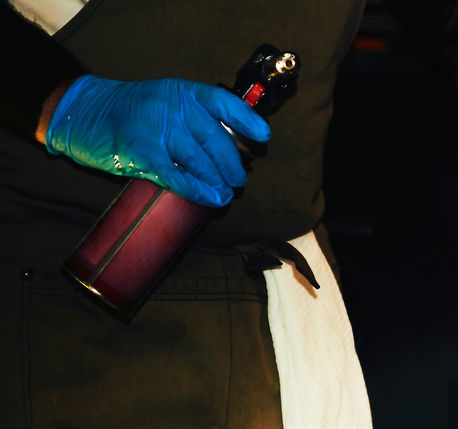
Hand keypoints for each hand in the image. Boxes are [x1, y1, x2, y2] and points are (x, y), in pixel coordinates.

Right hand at [44, 75, 270, 206]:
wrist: (83, 112)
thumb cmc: (133, 112)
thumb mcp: (168, 101)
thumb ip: (197, 117)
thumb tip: (234, 146)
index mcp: (183, 91)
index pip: (224, 103)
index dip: (247, 121)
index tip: (263, 138)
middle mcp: (173, 106)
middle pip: (217, 140)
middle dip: (232, 165)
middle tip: (238, 180)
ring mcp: (157, 129)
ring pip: (201, 162)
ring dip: (218, 182)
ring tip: (225, 193)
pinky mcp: (142, 154)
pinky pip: (178, 178)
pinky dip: (197, 191)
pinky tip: (209, 198)